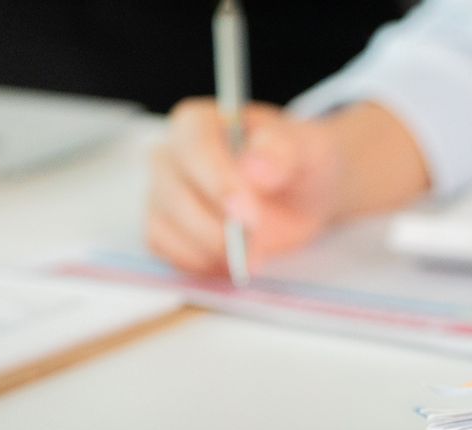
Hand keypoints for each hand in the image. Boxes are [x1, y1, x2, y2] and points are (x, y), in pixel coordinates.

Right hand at [146, 97, 342, 275]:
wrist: (302, 195)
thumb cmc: (299, 162)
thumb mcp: (308, 149)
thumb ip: (283, 151)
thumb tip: (255, 167)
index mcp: (199, 122)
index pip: (194, 145)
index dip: (218, 182)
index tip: (248, 215)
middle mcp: (172, 154)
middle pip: (173, 191)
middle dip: (214, 227)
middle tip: (255, 246)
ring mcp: (163, 192)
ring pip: (164, 224)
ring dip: (207, 249)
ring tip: (250, 257)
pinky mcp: (165, 227)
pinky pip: (165, 249)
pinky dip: (196, 263)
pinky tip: (229, 264)